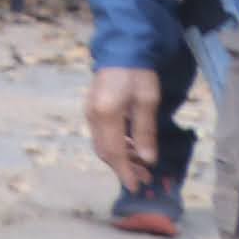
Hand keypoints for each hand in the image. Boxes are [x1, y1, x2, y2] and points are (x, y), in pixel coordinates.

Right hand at [88, 66, 162, 189]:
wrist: (122, 51)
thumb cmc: (138, 75)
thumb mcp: (147, 102)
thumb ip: (145, 132)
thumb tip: (147, 160)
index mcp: (106, 115)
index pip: (114, 151)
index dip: (125, 171)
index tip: (136, 187)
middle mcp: (93, 116)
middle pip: (105, 151)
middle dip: (124, 168)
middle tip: (145, 179)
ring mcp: (91, 113)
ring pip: (103, 145)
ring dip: (121, 158)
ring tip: (142, 166)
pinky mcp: (94, 110)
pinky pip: (104, 135)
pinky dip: (118, 147)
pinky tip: (133, 149)